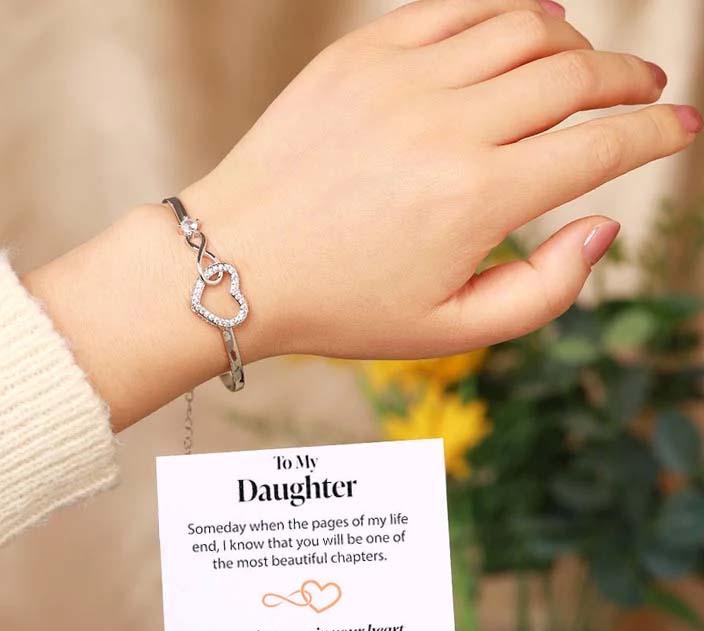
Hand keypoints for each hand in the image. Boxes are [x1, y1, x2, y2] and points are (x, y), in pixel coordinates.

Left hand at [183, 0, 700, 360]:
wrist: (238, 264)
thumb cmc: (343, 306)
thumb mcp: (449, 331)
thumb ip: (544, 291)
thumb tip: (603, 224)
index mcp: (478, 200)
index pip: (602, 147)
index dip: (659, 134)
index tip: (684, 128)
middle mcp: (448, 126)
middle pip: (577, 75)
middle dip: (630, 81)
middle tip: (647, 92)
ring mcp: (401, 79)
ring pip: (526, 28)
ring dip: (577, 43)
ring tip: (590, 67)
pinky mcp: (360, 54)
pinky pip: (457, 7)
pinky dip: (508, 10)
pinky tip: (531, 25)